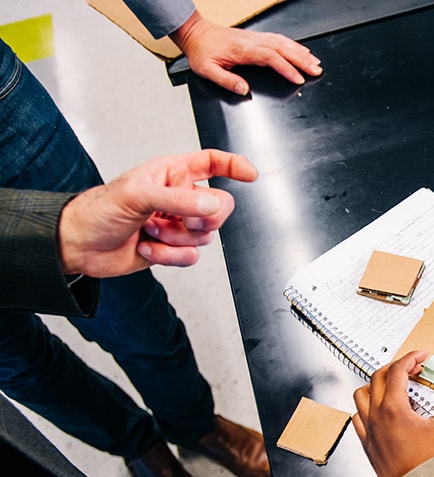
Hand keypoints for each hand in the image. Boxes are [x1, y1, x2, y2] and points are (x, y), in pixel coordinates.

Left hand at [58, 149, 257, 276]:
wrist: (80, 246)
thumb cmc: (99, 210)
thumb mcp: (138, 195)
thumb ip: (180, 198)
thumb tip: (213, 203)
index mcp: (172, 173)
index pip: (212, 163)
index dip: (234, 166)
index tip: (251, 175)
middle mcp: (179, 197)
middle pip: (219, 207)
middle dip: (201, 218)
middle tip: (182, 218)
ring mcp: (178, 223)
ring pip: (206, 235)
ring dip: (176, 238)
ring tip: (150, 230)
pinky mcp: (173, 248)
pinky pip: (192, 256)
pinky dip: (169, 256)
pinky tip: (148, 247)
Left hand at [171, 11, 322, 95]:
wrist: (196, 34)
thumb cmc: (202, 52)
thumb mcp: (207, 71)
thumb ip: (226, 81)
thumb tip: (244, 90)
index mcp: (243, 50)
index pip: (271, 58)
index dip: (287, 68)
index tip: (299, 79)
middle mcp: (252, 41)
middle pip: (283, 49)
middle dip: (302, 60)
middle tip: (317, 70)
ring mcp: (255, 38)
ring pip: (283, 43)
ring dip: (301, 52)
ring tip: (315, 62)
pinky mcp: (256, 37)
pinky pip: (279, 39)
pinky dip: (293, 45)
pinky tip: (301, 51)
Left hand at [353, 350, 433, 476]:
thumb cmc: (430, 464)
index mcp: (393, 408)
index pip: (397, 370)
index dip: (411, 358)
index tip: (422, 357)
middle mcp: (376, 416)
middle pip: (378, 377)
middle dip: (396, 367)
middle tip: (413, 369)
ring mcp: (369, 430)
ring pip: (361, 395)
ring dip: (376, 384)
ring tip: (392, 385)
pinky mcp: (367, 444)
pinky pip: (358, 417)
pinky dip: (366, 407)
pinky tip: (379, 411)